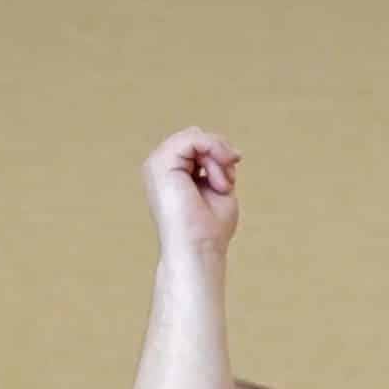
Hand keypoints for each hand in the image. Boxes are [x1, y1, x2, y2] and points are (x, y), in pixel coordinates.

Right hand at [143, 127, 240, 260]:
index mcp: (170, 174)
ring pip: (195, 137)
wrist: (198, 251)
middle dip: (218, 154)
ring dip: (217, 159)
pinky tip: (217, 181)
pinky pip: (193, 139)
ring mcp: (157, 164)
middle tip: (227, 184)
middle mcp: (159, 167)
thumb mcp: (217, 187)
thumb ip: (217, 164)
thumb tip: (228, 149)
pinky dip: (213, 155)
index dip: (218, 155)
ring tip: (220, 187)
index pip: (196, 146)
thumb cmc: (209, 230)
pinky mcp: (161, 164)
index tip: (231, 179)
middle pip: (195, 137)